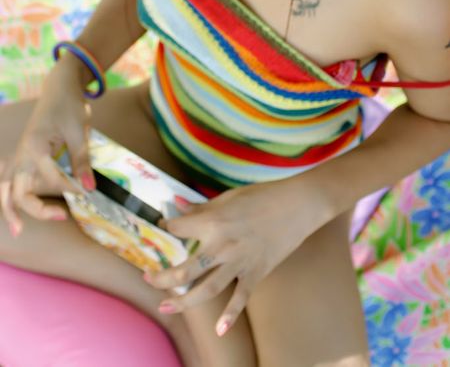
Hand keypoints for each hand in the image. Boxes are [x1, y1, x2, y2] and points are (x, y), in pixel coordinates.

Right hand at [0, 64, 94, 237]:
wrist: (60, 87)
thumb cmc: (69, 105)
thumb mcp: (79, 131)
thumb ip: (82, 160)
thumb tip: (90, 188)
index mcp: (35, 147)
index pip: (52, 178)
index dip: (71, 188)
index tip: (89, 190)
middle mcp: (23, 154)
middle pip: (19, 190)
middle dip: (36, 209)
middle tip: (61, 216)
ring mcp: (21, 155)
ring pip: (7, 187)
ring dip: (11, 208)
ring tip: (19, 230)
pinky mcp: (25, 156)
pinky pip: (12, 180)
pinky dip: (11, 196)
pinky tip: (18, 211)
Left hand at [143, 177, 328, 335]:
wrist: (298, 205)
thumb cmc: (262, 195)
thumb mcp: (228, 197)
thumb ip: (201, 207)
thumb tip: (177, 205)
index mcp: (213, 222)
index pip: (178, 229)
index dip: (166, 227)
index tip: (163, 227)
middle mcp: (222, 246)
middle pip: (185, 269)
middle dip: (162, 277)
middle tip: (147, 280)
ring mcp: (239, 263)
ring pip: (206, 289)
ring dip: (184, 301)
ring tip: (166, 306)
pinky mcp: (256, 272)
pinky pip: (240, 298)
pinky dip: (230, 316)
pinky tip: (219, 330)